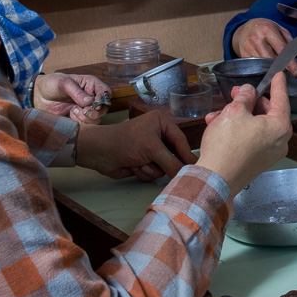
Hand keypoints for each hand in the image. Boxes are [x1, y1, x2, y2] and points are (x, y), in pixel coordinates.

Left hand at [33, 73, 110, 123]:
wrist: (39, 96)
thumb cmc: (51, 84)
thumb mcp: (63, 83)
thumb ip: (76, 92)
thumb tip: (89, 101)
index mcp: (90, 85)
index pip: (106, 92)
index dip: (102, 99)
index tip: (93, 104)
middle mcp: (91, 97)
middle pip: (104, 108)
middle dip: (94, 112)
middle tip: (83, 110)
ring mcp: (85, 108)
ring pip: (97, 118)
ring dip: (86, 118)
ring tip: (73, 111)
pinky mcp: (79, 118)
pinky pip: (87, 124)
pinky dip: (80, 122)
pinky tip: (71, 115)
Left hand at [76, 112, 197, 180]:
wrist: (100, 153)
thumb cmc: (126, 143)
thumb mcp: (152, 150)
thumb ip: (172, 162)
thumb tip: (187, 174)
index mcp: (162, 123)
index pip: (181, 140)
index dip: (187, 155)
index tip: (197, 168)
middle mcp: (158, 135)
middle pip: (174, 156)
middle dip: (163, 163)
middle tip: (164, 168)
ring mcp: (150, 150)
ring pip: (163, 167)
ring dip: (151, 168)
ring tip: (138, 162)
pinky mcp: (143, 162)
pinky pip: (153, 173)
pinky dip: (144, 172)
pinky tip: (132, 166)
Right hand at [196, 74, 292, 194]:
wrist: (215, 179)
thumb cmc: (227, 148)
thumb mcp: (234, 111)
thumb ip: (245, 97)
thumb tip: (248, 92)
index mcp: (279, 127)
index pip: (282, 99)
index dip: (278, 84)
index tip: (278, 76)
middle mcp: (279, 142)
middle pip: (267, 112)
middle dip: (249, 102)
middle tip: (236, 94)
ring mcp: (269, 154)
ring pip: (255, 125)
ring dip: (237, 117)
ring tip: (218, 115)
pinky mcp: (257, 161)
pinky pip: (250, 139)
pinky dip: (237, 130)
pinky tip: (219, 127)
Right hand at [231, 18, 296, 76]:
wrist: (246, 28)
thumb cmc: (265, 29)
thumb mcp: (279, 29)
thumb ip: (289, 42)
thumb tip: (296, 58)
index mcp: (268, 29)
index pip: (282, 50)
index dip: (290, 63)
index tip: (296, 72)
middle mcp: (257, 38)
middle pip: (272, 60)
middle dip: (281, 68)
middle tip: (287, 71)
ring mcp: (248, 47)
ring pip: (264, 65)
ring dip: (272, 69)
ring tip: (276, 67)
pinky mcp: (243, 55)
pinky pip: (256, 67)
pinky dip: (263, 68)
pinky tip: (266, 65)